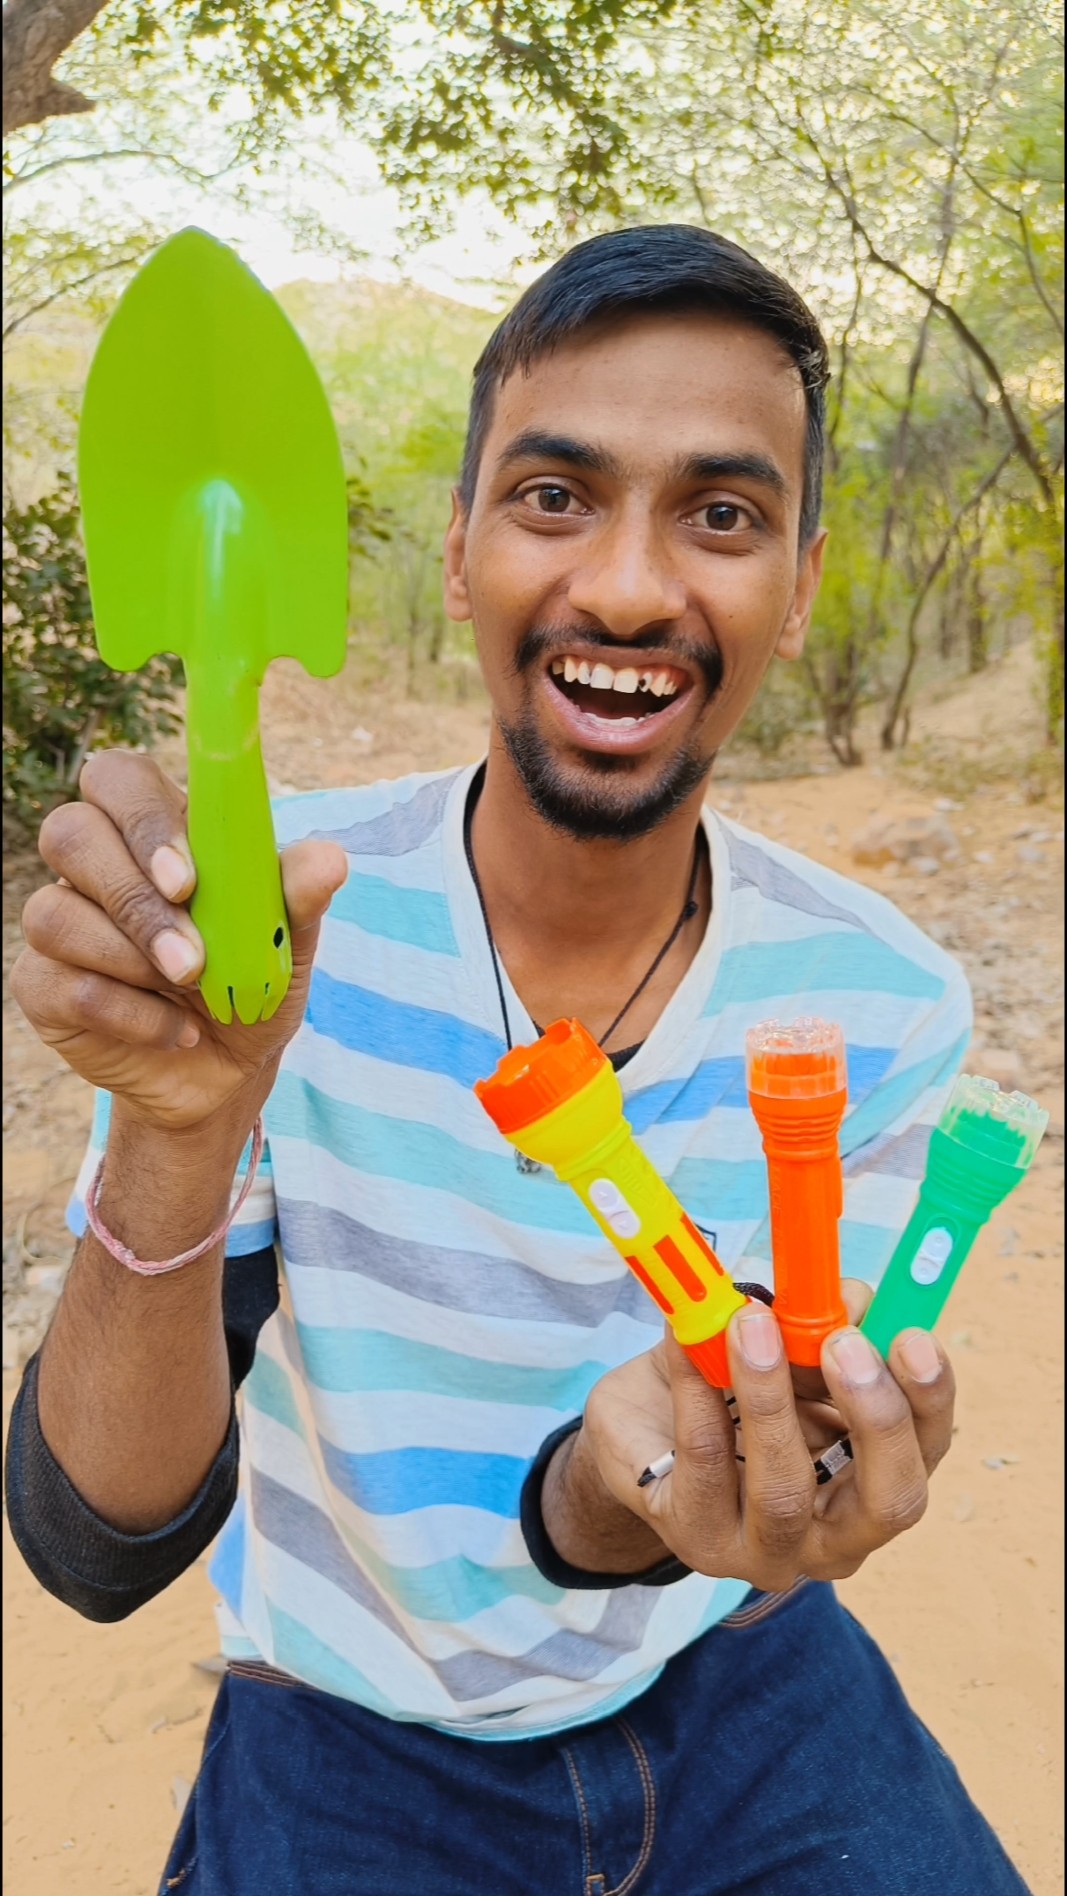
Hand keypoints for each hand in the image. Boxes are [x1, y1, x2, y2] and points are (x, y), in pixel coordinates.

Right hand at [10, 751, 346, 1134]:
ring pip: (56, 914)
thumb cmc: (251, 983)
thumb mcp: (287, 944)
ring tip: (193, 993)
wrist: (226, 1071)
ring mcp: (60, 923)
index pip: (119, 779)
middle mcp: (95, 866)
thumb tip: (329, 859)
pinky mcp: (42, 985)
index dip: (144, 819)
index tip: (187, 879)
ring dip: (133, 960)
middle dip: (135, 900)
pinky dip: (131, 1015)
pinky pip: (63, 985)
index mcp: (154, 832)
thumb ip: (297, 898)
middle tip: (192, 958)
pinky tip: (178, 1031)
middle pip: (69, 834)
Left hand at [576, 1287, 954, 1589]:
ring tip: (752, 1326)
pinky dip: (697, 1393)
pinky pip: (705, 1463)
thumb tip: (850, 1297)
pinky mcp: (697, 1537)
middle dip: (876, 1419)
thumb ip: (821, 1327)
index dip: (929, 1399)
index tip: (912, 1337)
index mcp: (872, 1483)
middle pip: (890, 1502)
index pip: (926, 1453)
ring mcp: (767, 1550)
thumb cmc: (730, 1390)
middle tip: (844, 1343)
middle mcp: (835, 1537)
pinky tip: (687, 1341)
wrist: (644, 1429)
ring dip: (771, 1398)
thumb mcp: (783, 1349)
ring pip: (785, 1493)